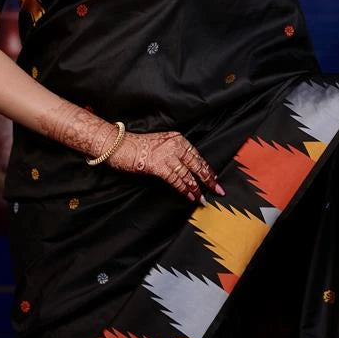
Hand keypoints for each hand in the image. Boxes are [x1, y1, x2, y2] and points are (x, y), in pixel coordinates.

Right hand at [108, 130, 225, 205]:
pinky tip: (191, 197)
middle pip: (197, 165)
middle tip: (218, 190)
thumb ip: (174, 152)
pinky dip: (184, 190)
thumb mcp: (161, 143)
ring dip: (197, 189)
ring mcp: (168, 155)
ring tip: (203, 199)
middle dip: (208, 179)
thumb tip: (185, 166)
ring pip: (188, 175)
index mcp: (177, 138)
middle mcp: (175, 145)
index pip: (196, 155)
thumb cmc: (137, 146)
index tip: (214, 177)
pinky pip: (176, 180)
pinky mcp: (159, 166)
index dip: (206, 168)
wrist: (120, 145)